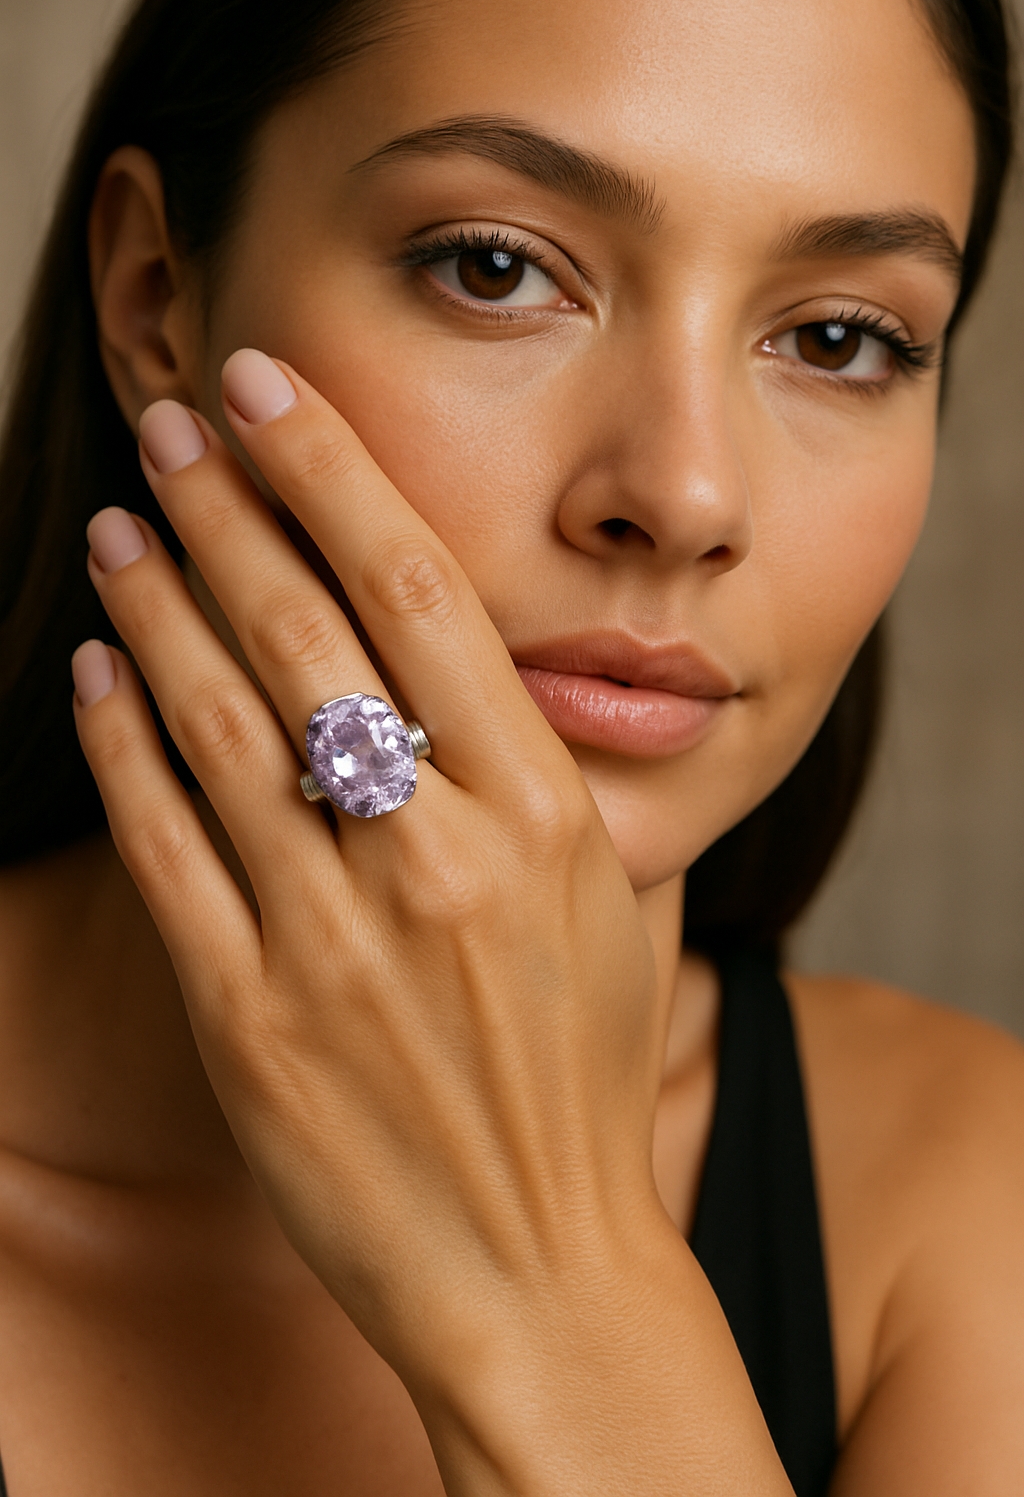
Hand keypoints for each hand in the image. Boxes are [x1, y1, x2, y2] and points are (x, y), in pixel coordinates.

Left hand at [72, 350, 688, 1482]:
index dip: (332, 472)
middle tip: (173, 419)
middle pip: (306, 631)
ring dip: (156, 603)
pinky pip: (165, 847)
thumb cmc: (581, 1078)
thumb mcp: (618, 909)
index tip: (270, 392)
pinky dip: (122, 744)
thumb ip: (558, 783)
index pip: (419, 591)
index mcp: (544, 814)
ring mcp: (335, 937)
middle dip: (227, 505)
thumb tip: (497, 668)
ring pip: (218, 721)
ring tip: (121, 523)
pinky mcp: (250, 1016)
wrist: (536, 1265)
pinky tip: (97, 672)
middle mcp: (440, 856)